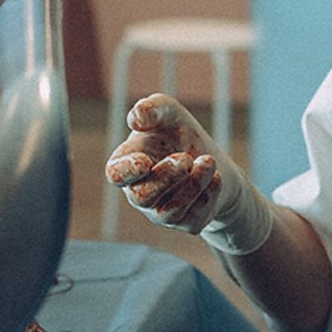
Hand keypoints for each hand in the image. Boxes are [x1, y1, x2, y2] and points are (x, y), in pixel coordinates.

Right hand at [104, 93, 273, 253]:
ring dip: (192, 184)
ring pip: (168, 211)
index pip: (115, 174)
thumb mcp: (170, 114)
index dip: (126, 171)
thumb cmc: (180, 135)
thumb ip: (153, 108)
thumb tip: (136, 117)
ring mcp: (161, 212)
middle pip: (142, 197)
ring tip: (208, 161)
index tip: (144, 161)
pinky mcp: (187, 222)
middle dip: (166, 176)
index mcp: (129, 165)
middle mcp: (140, 192)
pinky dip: (208, 193)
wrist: (214, 161)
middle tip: (186, 157)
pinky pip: (194, 217)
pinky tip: (216, 176)